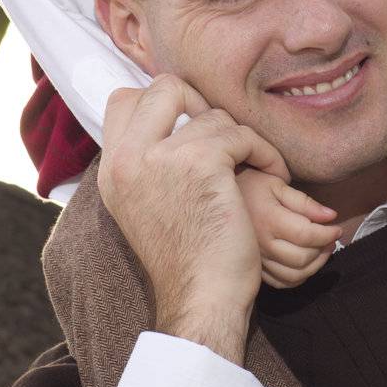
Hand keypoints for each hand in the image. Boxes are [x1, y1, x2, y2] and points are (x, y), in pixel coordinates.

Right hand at [98, 77, 289, 361]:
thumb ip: (147, 162)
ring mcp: (161, 157)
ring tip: (253, 169)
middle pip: (165, 87)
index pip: (124, 99)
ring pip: (214, 115)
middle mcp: (128, 158)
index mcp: (112, 169)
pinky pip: (242, 134)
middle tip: (222, 137)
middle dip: (202, 103)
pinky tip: (273, 177)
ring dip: (242, 139)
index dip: (163, 103)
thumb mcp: (146, 205)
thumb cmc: (187, 258)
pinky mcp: (200, 161)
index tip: (192, 127)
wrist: (203, 299)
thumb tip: (168, 120)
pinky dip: (264, 153)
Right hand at [236, 167, 340, 288]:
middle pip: (303, 259)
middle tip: (331, 237)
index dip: (328, 234)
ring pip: (294, 275)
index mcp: (269, 220)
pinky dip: (299, 277)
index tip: (337, 227)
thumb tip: (331, 216)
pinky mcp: (255, 267)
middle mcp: (262, 244)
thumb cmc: (250, 184)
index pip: (307, 236)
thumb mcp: (277, 184)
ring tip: (322, 249)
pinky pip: (282, 282)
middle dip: (324, 250)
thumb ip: (305, 202)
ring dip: (315, 265)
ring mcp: (257, 258)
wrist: (218, 196)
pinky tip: (305, 262)